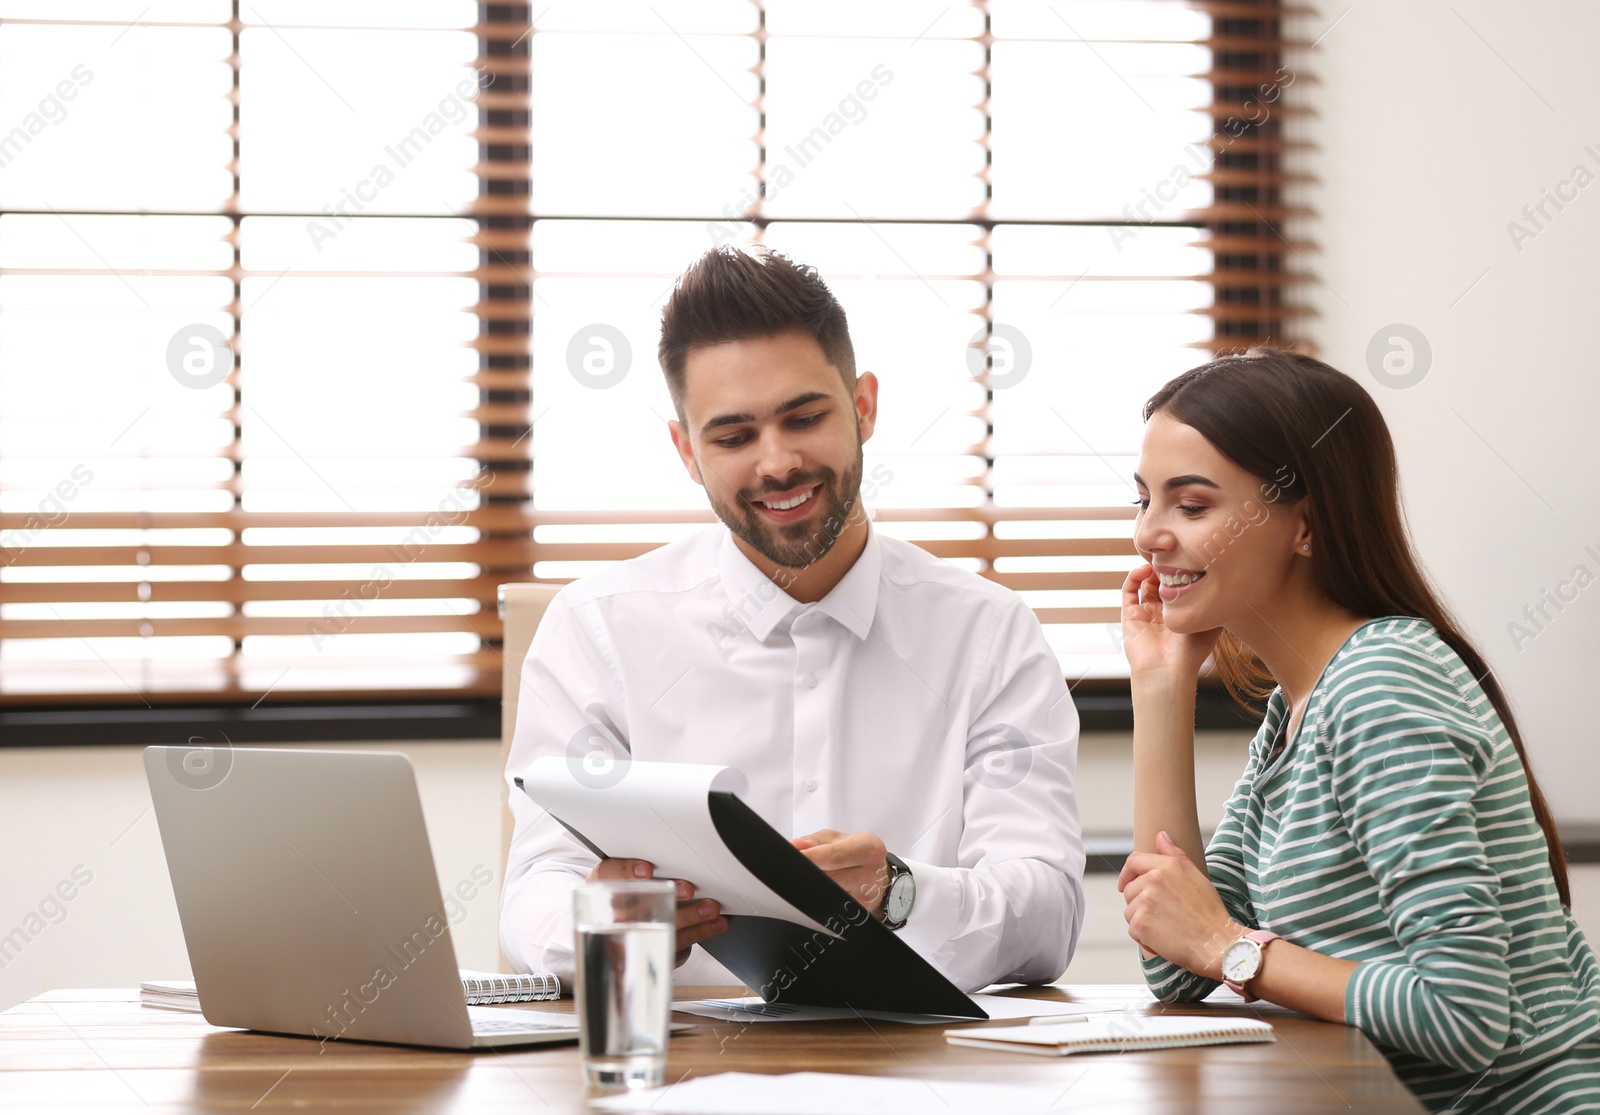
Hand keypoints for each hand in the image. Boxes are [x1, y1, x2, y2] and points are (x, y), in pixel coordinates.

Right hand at [586, 858, 727, 965]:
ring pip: (660, 930)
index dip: (625, 873)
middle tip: (687, 889)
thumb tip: (669, 846)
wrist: (618, 929)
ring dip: (690, 918)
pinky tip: (716, 923)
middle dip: (665, 899)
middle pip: (636, 909)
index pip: (606, 876)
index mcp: (601, 887)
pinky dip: (700, 933)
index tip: (647, 870)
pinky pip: (677, 947)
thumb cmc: (627, 891)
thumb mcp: (623, 873)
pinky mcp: (651, 953)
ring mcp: (630, 939)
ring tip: (711, 907)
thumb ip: (639, 863)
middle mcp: (610, 915)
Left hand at [791, 829, 888, 917]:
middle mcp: (871, 874)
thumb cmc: (859, 854)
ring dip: (815, 886)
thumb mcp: (839, 839)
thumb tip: (795, 846)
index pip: (834, 855)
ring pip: (828, 894)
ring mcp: (866, 897)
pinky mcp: (860, 914)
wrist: (881, 877)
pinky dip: (822, 899)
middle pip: (828, 877)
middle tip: (797, 868)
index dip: (811, 857)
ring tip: (817, 878)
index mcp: (868, 848)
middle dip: (810, 873)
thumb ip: (814, 841)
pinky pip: (831, 908)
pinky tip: (824, 891)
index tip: (793, 857)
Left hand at [1117, 831, 1241, 979]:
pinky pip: (1133, 929)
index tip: (1125, 883)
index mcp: (1166, 866)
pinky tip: (1163, 938)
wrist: (1216, 942)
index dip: (1127, 872)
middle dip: (1140, 902)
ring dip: (1142, 920)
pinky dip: (1144, 937)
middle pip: (1129, 889)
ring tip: (1166, 926)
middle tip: (1163, 913)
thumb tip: (1161, 835)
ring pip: (1130, 910)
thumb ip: (1174, 854)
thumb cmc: (1209, 911)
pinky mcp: (1140, 923)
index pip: (1134, 861)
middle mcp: (1152, 880)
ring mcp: (1144, 902)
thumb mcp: (1195, 875)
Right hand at [1120, 563, 1223, 682]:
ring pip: (1144, 582)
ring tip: (1159, 561)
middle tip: (1173, 555)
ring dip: (1150, 568)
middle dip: (1167, 567)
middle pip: (1161, 581)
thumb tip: (1224, 582)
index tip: (1190, 559)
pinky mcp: (1129, 614)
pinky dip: (1134, 576)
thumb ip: (1214, 604)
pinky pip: (1128, 590)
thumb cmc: (1191, 650)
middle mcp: (1162, 613)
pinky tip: (1145, 569)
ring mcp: (1145, 613)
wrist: (1167, 670)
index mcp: (1181, 615)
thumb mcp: (1211, 623)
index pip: (1180, 586)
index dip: (1183, 571)